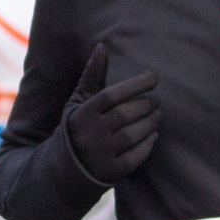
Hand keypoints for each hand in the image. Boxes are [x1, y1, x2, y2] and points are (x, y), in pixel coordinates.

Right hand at [65, 43, 159, 184]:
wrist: (62, 171)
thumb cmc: (77, 127)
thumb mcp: (79, 103)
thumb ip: (92, 76)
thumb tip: (102, 46)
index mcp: (81, 114)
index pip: (113, 95)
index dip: (135, 84)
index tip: (154, 78)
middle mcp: (89, 135)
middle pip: (127, 114)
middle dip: (147, 104)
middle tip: (157, 100)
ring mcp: (100, 156)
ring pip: (135, 134)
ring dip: (151, 122)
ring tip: (157, 114)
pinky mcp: (111, 172)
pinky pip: (137, 155)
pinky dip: (149, 143)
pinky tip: (153, 134)